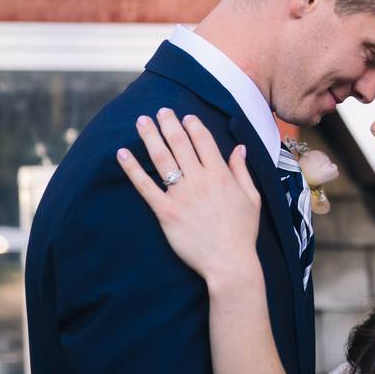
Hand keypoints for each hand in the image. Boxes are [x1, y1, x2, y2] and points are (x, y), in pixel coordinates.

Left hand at [117, 108, 262, 287]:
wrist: (230, 262)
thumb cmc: (242, 232)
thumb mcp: (252, 198)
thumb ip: (242, 170)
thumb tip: (240, 148)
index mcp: (221, 175)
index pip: (204, 141)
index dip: (193, 125)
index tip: (185, 116)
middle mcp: (200, 180)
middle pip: (180, 144)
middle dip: (169, 123)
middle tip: (160, 111)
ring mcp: (181, 196)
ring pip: (162, 158)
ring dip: (150, 136)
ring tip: (141, 121)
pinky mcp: (166, 213)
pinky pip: (145, 187)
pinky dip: (132, 169)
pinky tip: (122, 154)